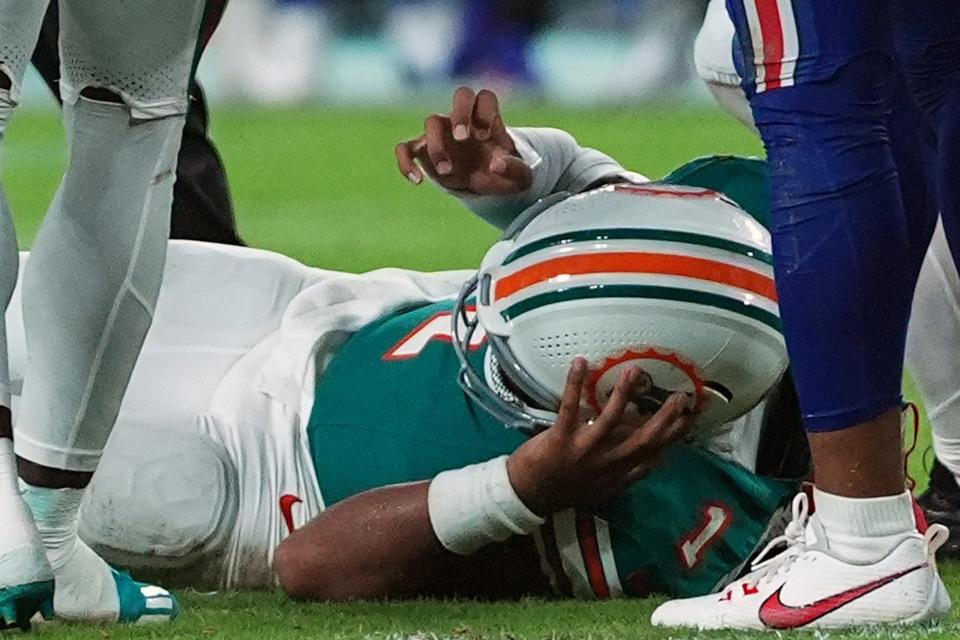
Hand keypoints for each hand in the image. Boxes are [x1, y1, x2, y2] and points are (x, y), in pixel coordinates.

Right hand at [395, 86, 532, 194]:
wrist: (487, 183)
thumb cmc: (504, 173)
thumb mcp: (519, 178)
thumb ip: (514, 169)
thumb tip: (496, 164)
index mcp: (488, 119)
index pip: (485, 98)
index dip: (485, 112)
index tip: (486, 136)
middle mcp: (465, 119)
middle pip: (461, 95)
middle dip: (461, 114)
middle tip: (463, 138)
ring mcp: (442, 133)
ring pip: (431, 121)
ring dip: (438, 146)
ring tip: (447, 172)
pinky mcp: (423, 150)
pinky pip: (405, 148)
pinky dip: (406, 163)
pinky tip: (417, 181)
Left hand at [506, 357, 695, 515]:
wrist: (529, 497)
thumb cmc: (567, 488)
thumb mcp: (604, 488)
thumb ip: (629, 476)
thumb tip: (656, 463)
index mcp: (619, 470)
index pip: (655, 451)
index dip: (677, 434)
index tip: (694, 415)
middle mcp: (607, 461)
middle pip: (644, 439)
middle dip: (665, 416)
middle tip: (681, 394)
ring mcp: (584, 450)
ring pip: (611, 420)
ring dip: (624, 394)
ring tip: (635, 371)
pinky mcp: (561, 439)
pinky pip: (570, 408)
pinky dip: (575, 384)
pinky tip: (580, 362)